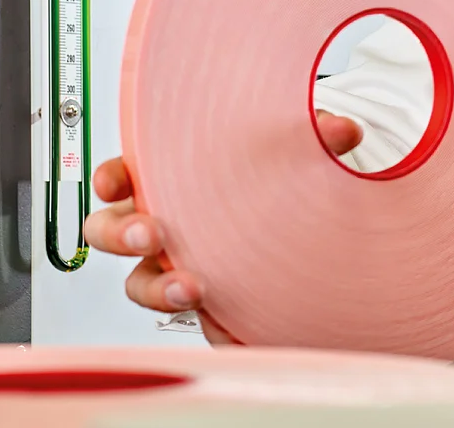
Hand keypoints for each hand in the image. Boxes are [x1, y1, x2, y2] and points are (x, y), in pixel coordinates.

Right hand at [83, 111, 362, 341]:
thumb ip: (317, 137)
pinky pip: (192, 320)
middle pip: (112, 233)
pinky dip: (206, 322)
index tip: (117, 182)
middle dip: (122, 235)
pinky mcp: (207, 305)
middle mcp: (164, 226)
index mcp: (169, 181)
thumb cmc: (275, 184)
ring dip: (156, 288)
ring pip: (140, 283)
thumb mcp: (296, 151)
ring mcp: (178, 266)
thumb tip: (341, 131)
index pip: (123, 175)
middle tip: (150, 236)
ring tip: (189, 289)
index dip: (111, 178)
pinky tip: (227, 320)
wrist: (306, 236)